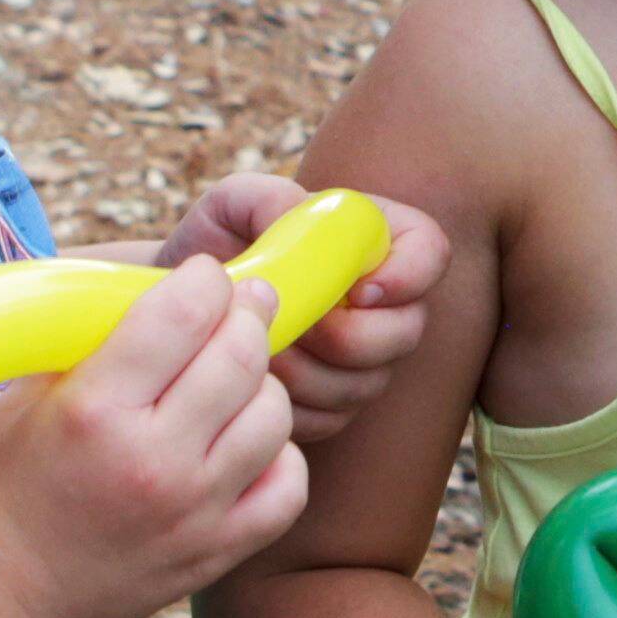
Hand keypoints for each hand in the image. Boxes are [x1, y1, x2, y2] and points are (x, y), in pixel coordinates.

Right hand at [0, 260, 302, 617]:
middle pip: (241, 354)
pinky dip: (278, 456)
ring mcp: (192, 513)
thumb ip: (98, 341)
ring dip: (261, 384)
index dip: (204, 278)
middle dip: (245, 314)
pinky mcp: (213, 554)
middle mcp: (153, 460)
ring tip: (234, 379)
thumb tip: (170, 291)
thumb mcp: (26, 394)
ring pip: (274, 415)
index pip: (186, 310)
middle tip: (238, 307)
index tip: (202, 275)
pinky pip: (287, 487)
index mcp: (95, 409)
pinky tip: (245, 445)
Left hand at [158, 175, 453, 439]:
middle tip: (289, 323)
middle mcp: (386, 306)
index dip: (406, 276)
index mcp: (377, 242)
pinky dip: (290, 403)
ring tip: (260, 345)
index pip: (429, 253)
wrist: (187, 307)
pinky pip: (330, 419)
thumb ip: (269, 198)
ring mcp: (365, 363)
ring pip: (364, 383)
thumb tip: (299, 222)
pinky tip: (257, 378)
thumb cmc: (217, 245)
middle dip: (344, 336)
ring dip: (306, 371)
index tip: (356, 290)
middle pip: (405, 332)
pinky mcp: (335, 408)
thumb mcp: (232, 204)